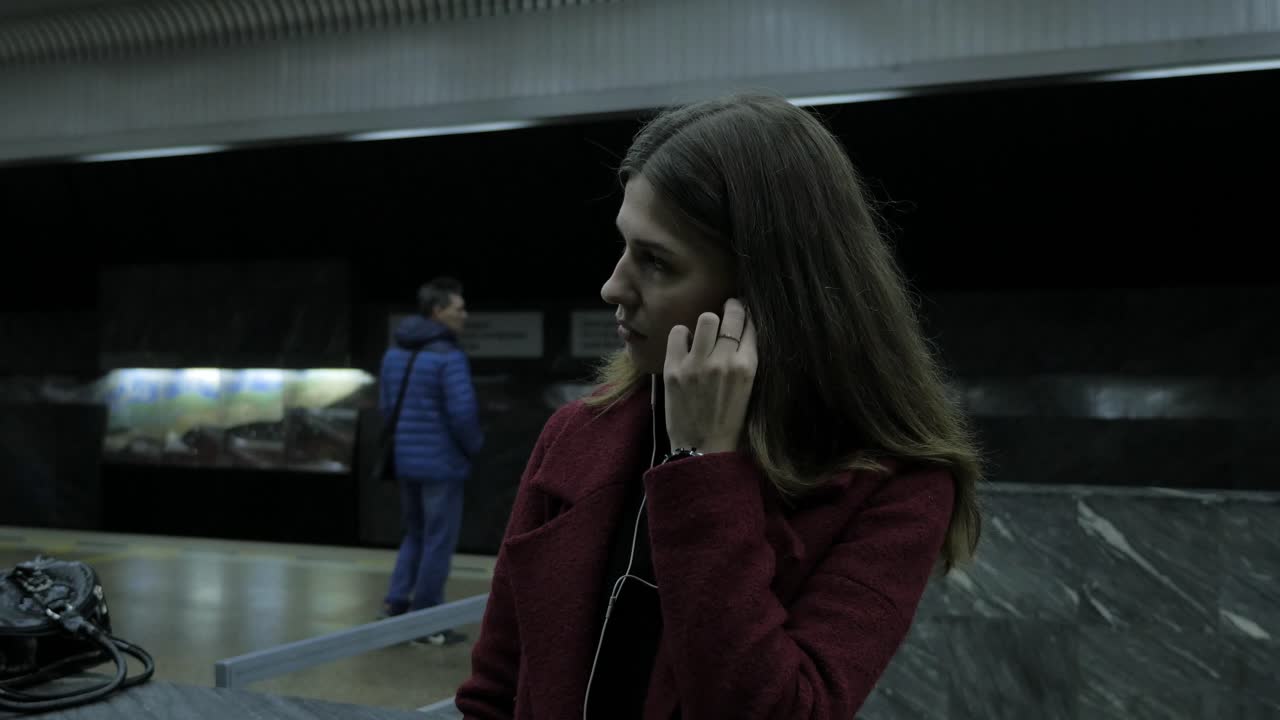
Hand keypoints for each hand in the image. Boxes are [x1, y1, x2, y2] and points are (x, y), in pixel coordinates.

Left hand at [663, 298, 757, 454]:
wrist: (703, 449)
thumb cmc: (728, 420)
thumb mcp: (748, 389)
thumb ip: (746, 360)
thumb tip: (743, 330)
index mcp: (748, 367)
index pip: (751, 325)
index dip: (746, 315)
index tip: (742, 313)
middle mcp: (724, 361)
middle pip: (731, 314)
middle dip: (730, 309)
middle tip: (727, 311)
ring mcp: (697, 364)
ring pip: (707, 318)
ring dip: (707, 322)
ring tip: (705, 332)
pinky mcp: (674, 369)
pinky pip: (678, 332)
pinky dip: (682, 335)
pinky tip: (686, 346)